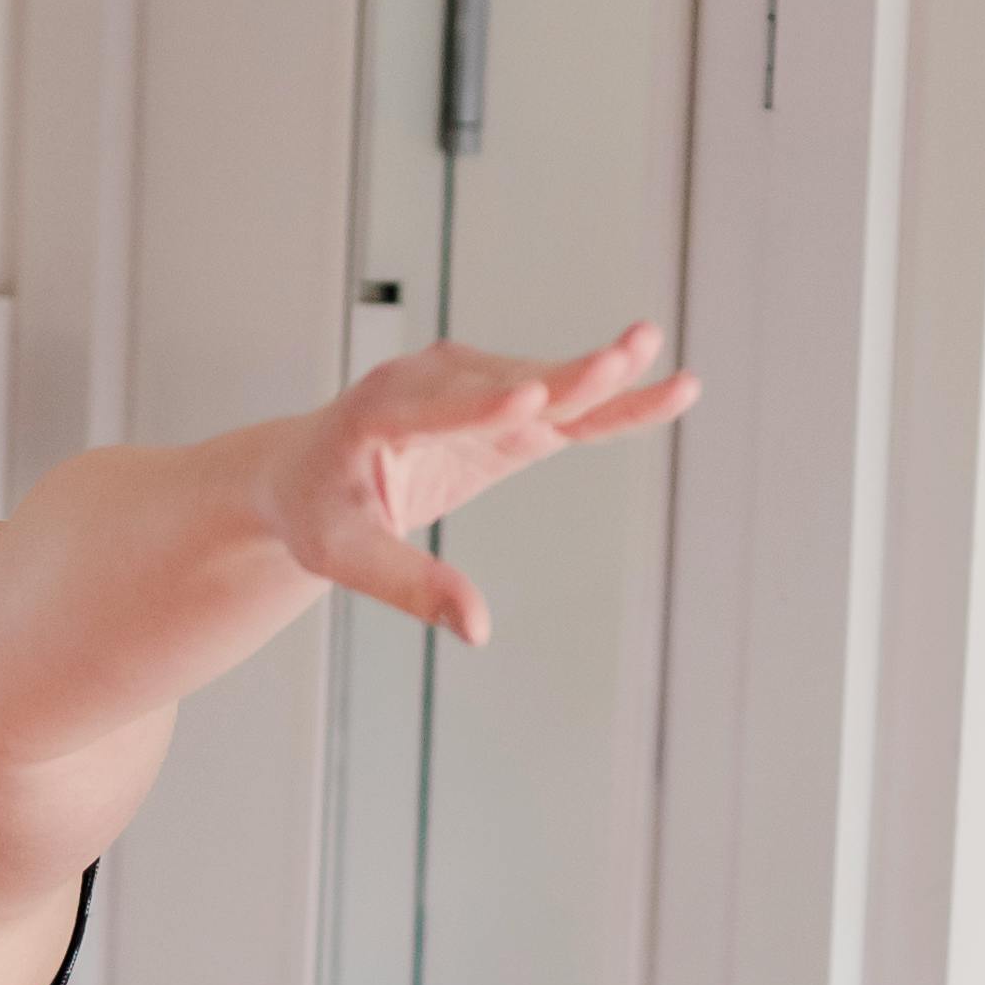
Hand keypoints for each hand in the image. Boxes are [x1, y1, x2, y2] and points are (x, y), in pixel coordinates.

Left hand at [267, 324, 696, 645]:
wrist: (310, 468)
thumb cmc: (320, 511)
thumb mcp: (347, 556)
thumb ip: (410, 585)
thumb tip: (476, 628)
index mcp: (380, 410)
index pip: (444, 408)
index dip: (487, 406)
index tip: (529, 398)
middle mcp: (431, 381)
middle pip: (513, 384)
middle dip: (567, 376)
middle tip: (621, 357)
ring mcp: (474, 386)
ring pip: (549, 386)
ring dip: (603, 376)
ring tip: (657, 357)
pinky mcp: (505, 405)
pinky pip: (566, 406)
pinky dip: (614, 401)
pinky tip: (674, 389)